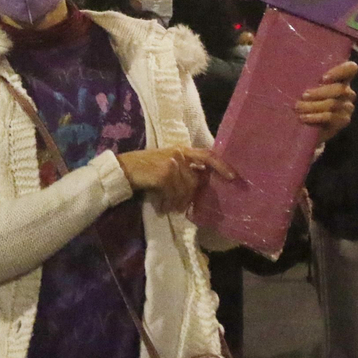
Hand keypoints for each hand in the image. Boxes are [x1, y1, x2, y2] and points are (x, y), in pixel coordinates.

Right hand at [117, 147, 237, 212]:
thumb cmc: (145, 169)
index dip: (222, 165)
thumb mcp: (167, 164)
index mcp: (182, 150)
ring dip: (176, 202)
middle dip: (189, 197)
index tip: (233, 177)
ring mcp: (172, 163)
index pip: (207, 155)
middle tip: (180, 207)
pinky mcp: (164, 174)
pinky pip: (174, 194)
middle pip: (195, 181)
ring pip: (185, 190)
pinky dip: (168, 203)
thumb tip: (200, 185)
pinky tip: (161, 207)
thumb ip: (184, 169)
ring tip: (167, 207)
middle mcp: (179, 154)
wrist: (124, 169)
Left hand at [294, 60, 357, 140]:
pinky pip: (331, 117)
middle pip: (340, 89)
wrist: (308, 124)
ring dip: (313, 106)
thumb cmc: (304, 98)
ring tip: (298, 107)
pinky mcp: (343, 120)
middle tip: (303, 95)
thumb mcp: (306, 85)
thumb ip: (307, 77)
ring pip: (333, 104)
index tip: (322, 78)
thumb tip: (292, 68)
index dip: (340, 71)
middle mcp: (347, 91)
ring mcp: (347, 106)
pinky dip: (315, 117)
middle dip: (319, 92)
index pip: (351, 68)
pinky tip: (304, 117)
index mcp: (341, 77)